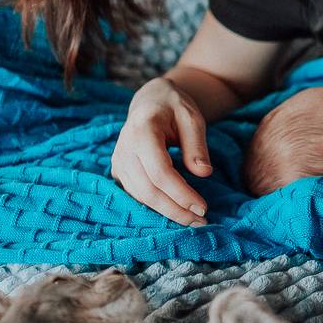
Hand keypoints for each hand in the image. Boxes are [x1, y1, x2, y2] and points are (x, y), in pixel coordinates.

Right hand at [110, 76, 211, 224]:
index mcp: (142, 130)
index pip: (159, 171)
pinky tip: (175, 212)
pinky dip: (155, 207)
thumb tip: (204, 173)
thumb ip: (197, 145)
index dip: (181, 193)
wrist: (151, 101)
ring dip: (167, 212)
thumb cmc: (174, 108)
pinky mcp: (119, 171)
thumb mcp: (192, 118)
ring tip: (193, 220)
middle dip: (175, 209)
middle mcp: (124, 148)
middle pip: (148, 189)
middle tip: (201, 221)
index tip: (203, 207)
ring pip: (140, 196)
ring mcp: (118, 161)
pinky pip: (135, 195)